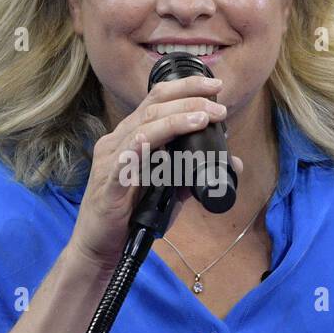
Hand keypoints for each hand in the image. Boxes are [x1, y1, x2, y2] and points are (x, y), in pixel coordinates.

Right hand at [67, 75, 242, 271]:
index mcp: (131, 137)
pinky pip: (126, 158)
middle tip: (219, 104)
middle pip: (152, 106)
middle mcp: (118, 141)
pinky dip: (147, 145)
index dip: (185, 87)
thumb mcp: (170, 190)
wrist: (100, 248)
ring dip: (176, 119)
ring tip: (204, 117)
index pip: (157, 100)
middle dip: (189, 99)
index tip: (215, 85)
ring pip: (143, 126)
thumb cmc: (132, 216)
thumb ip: (196, 172)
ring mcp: (111, 160)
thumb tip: (233, 162)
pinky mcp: (108, 182)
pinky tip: (163, 140)